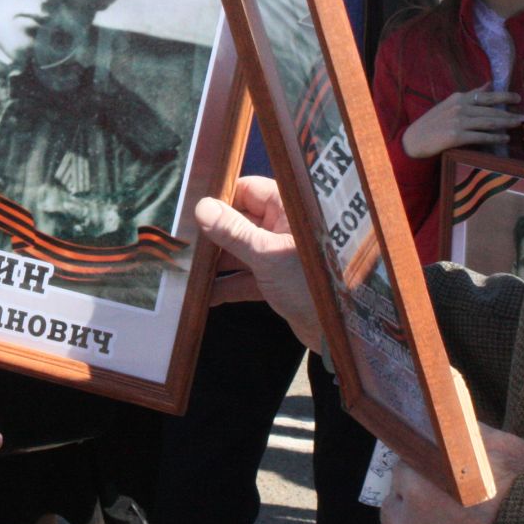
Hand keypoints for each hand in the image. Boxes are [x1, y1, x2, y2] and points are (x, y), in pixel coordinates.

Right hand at [194, 176, 324, 353]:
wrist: (341, 333)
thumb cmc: (313, 285)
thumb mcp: (266, 256)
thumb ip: (233, 232)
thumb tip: (202, 207)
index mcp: (288, 210)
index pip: (247, 190)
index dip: (220, 198)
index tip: (191, 208)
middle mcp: (284, 228)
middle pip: (239, 221)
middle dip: (213, 234)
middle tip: (182, 241)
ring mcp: (280, 255)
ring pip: (240, 251)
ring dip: (216, 263)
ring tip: (186, 270)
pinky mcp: (277, 282)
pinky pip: (246, 278)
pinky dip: (228, 286)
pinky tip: (204, 297)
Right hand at [402, 90, 523, 159]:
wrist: (414, 139)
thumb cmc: (433, 123)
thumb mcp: (450, 104)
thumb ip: (470, 94)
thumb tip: (489, 84)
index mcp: (458, 98)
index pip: (485, 95)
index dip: (504, 96)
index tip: (517, 98)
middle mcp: (459, 107)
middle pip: (490, 110)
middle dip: (509, 113)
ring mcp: (458, 121)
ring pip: (489, 122)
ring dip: (506, 124)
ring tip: (518, 125)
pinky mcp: (457, 136)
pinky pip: (481, 136)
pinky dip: (495, 138)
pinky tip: (504, 138)